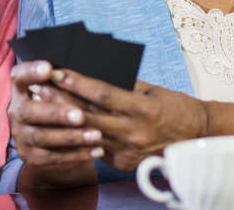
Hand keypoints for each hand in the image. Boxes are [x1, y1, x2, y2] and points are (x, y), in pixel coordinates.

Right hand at [8, 61, 103, 190]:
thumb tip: (81, 70)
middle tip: (81, 115)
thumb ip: (63, 82)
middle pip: (29, 111)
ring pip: (42, 137)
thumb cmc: (60, 104)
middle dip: (56, 113)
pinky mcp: (30, 157)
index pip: (19, 76)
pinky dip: (76, 155)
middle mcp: (15, 111)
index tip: (50, 68)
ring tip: (97, 135)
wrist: (51, 142)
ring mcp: (20, 136)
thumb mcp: (59, 91)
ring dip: (71, 137)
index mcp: (21, 89)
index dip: (32, 72)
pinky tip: (97, 150)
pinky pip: (52, 158)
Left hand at [52, 70, 206, 171]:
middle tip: (39, 86)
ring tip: (42, 103)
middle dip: (61, 100)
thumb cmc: (173, 106)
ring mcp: (127, 151)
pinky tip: (58, 125)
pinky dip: (76, 135)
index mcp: (143, 109)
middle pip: (89, 116)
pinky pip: (94, 148)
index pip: (103, 94)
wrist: (195, 138)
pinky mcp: (122, 164)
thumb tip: (91, 70)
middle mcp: (134, 133)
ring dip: (62, 118)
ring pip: (86, 133)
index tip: (57, 71)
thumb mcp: (150, 90)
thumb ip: (122, 84)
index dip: (77, 82)